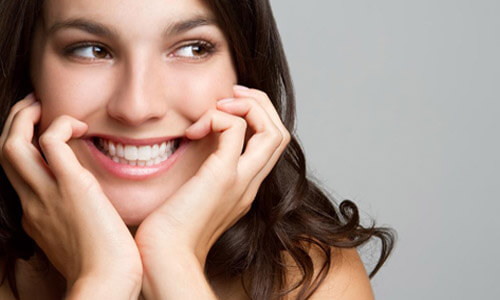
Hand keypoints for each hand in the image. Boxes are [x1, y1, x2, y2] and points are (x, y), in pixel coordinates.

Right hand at [0, 93, 141, 296]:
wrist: (108, 281)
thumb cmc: (104, 265)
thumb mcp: (78, 242)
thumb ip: (75, 223)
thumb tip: (89, 212)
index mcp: (35, 216)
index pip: (17, 175)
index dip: (24, 149)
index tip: (40, 135)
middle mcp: (32, 203)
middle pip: (4, 154)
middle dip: (14, 125)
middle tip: (33, 106)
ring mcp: (47, 194)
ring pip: (13, 145)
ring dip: (24, 118)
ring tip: (42, 104)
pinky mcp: (71, 185)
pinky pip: (52, 142)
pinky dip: (60, 124)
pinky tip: (82, 125)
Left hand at [135, 86, 289, 296]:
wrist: (164, 256)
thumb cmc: (170, 229)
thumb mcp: (194, 196)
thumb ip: (203, 173)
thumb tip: (194, 144)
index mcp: (245, 187)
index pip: (271, 144)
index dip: (258, 118)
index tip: (227, 107)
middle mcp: (250, 183)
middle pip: (281, 133)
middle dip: (260, 104)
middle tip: (232, 94)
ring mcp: (241, 180)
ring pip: (273, 131)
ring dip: (249, 105)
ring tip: (221, 104)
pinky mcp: (222, 176)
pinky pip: (236, 129)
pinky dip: (219, 116)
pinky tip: (194, 129)